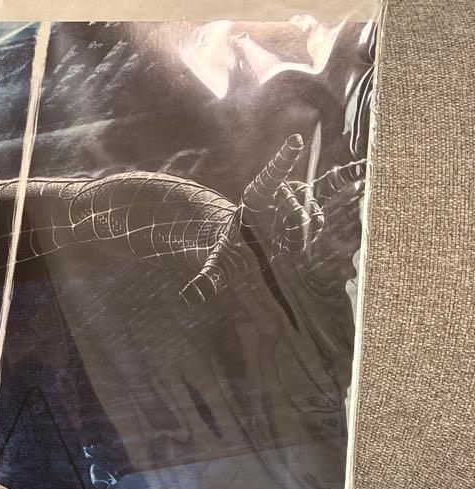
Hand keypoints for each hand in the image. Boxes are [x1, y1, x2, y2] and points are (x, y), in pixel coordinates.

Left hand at [181, 134, 364, 304]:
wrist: (244, 247)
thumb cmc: (230, 253)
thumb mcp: (217, 266)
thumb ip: (207, 281)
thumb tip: (188, 297)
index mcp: (255, 201)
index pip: (270, 179)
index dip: (282, 160)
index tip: (295, 141)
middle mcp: (276, 194)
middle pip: (295, 205)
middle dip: (294, 225)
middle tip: (284, 243)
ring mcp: (293, 198)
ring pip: (311, 211)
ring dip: (306, 229)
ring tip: (290, 243)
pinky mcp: (306, 207)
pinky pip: (325, 195)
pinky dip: (338, 188)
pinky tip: (349, 181)